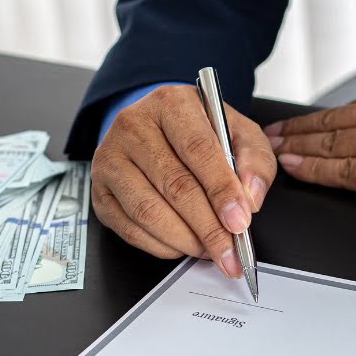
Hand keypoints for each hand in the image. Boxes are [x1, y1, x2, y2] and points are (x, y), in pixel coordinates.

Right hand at [91, 85, 276, 276]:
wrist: (159, 132)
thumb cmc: (200, 134)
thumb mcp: (239, 134)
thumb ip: (255, 161)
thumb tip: (250, 199)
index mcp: (172, 103)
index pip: (198, 149)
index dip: (221, 190)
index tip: (240, 221)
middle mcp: (133, 125)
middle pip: (174, 185)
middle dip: (208, 227)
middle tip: (230, 252)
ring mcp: (111, 157)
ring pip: (149, 210)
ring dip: (184, 240)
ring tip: (210, 251)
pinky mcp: (100, 189)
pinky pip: (129, 228)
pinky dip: (161, 246)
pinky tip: (182, 247)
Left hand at [264, 75, 355, 213]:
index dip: (324, 118)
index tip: (304, 123)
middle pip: (334, 123)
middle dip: (299, 130)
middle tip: (272, 135)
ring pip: (332, 145)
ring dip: (298, 149)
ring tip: (273, 154)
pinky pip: (345, 173)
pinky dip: (315, 172)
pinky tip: (296, 171)